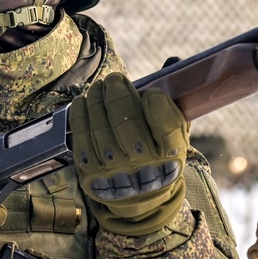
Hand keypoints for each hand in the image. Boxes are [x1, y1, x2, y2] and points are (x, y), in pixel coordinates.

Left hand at [69, 73, 188, 235]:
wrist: (140, 198)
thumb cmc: (159, 157)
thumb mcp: (177, 135)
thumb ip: (174, 99)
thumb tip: (173, 60)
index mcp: (170, 155)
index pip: (165, 125)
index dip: (157, 104)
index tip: (152, 93)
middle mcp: (142, 165)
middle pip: (126, 121)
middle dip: (117, 92)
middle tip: (115, 78)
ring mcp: (113, 169)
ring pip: (100, 125)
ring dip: (96, 98)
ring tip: (99, 86)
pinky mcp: (89, 171)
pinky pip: (81, 135)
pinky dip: (80, 113)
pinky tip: (84, 100)